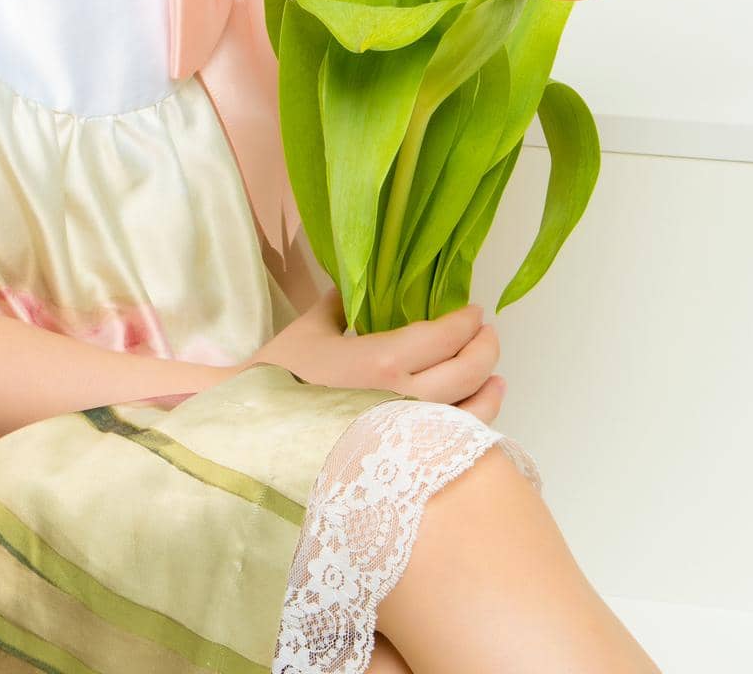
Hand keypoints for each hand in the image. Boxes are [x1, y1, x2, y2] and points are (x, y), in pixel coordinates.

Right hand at [248, 285, 506, 424]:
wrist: (257, 440)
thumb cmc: (279, 382)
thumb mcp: (308, 332)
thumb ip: (339, 305)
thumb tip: (356, 287)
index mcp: (381, 360)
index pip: (444, 336)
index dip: (465, 322)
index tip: (473, 312)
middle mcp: (404, 399)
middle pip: (467, 372)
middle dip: (485, 349)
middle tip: (487, 334)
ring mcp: (407, 437)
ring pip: (469, 412)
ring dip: (489, 390)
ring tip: (496, 377)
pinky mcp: (403, 464)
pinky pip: (452, 444)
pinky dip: (473, 425)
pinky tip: (475, 415)